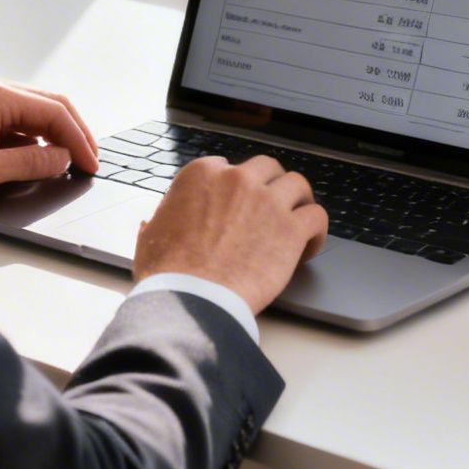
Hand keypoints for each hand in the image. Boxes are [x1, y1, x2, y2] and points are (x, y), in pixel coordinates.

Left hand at [0, 78, 98, 205]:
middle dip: (71, 133)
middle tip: (88, 160)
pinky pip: (10, 120)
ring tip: (66, 161)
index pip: (54, 111)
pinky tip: (34, 158)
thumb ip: (31, 163)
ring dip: (51, 135)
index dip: (78, 139)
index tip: (90, 163)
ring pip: (29, 112)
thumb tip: (61, 159)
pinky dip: (28, 138)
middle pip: (46, 105)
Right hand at [133, 155, 327, 316]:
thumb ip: (160, 220)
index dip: (235, 189)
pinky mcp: (291, 229)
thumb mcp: (151, 237)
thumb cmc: (168, 273)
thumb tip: (155, 221)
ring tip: (296, 220)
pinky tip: (308, 245)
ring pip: (297, 185)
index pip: (228, 168)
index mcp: (202, 175)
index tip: (237, 206)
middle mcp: (238, 179)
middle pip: (267, 168)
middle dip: (270, 186)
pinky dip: (317, 230)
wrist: (191, 300)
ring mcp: (267, 202)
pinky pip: (317, 216)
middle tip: (270, 208)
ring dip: (298, 201)